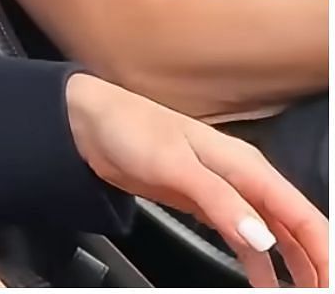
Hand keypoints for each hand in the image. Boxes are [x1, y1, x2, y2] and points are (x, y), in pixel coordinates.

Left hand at [66, 72, 326, 286]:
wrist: (89, 123)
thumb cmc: (131, 129)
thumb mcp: (175, 165)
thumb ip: (220, 200)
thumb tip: (263, 238)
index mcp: (246, 166)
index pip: (302, 214)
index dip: (324, 251)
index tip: (329, 281)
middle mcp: (243, 179)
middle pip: (295, 227)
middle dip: (314, 262)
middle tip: (317, 291)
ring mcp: (225, 192)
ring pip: (273, 235)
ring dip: (291, 266)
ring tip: (301, 293)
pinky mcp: (204, 203)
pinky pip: (242, 238)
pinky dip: (257, 262)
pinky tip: (264, 282)